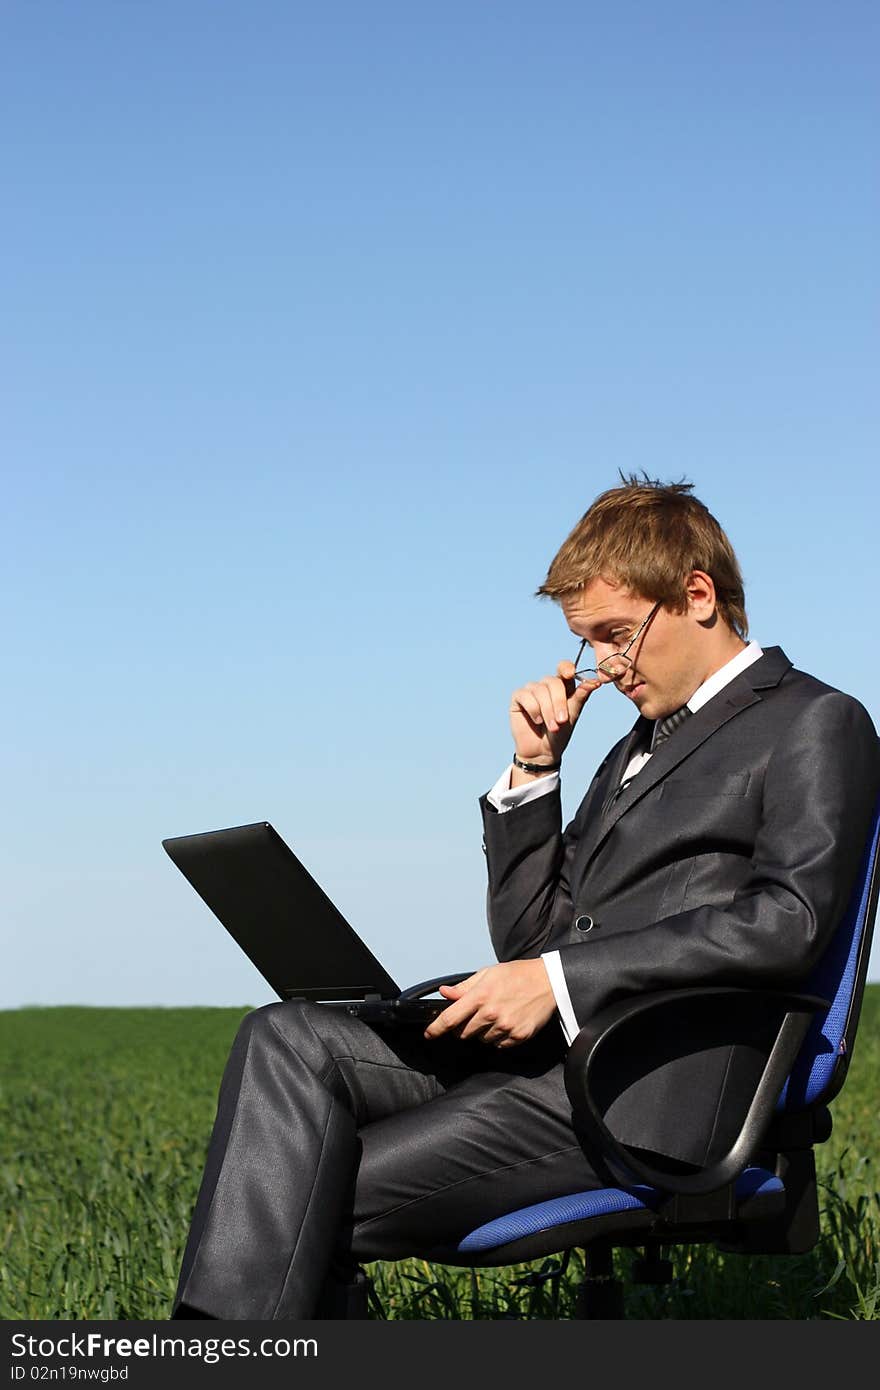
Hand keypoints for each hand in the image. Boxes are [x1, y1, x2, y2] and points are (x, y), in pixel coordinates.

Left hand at [423, 959, 556, 1048]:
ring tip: (494, 1015)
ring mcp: (505, 1027)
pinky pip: (498, 1045)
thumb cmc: (517, 975)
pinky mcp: (518, 1036)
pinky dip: (498, 1037)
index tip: (429, 1034)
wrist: (548, 982)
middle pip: (463, 1033)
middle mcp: (491, 1014)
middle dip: (463, 1027)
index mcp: (480, 996)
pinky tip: (505, 1022)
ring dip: (482, 1032)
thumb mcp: (487, 974)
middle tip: (474, 1015)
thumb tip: (445, 993)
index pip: (450, 1019)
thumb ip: (464, 987)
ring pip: (481, 1040)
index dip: (435, 1029)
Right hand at [509, 660, 607, 766]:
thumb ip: (580, 697)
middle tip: (562, 721)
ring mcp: (531, 690)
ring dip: (547, 711)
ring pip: (540, 691)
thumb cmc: (560, 733)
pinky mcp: (518, 698)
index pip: (564, 667)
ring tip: (552, 727)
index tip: (570, 675)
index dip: (566, 668)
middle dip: (559, 702)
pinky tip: (536, 721)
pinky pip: (526, 696)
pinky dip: (533, 710)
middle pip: (553, 682)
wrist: (543, 752)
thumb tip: (594, 682)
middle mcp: (546, 685)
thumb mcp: (573, 714)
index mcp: (562, 686)